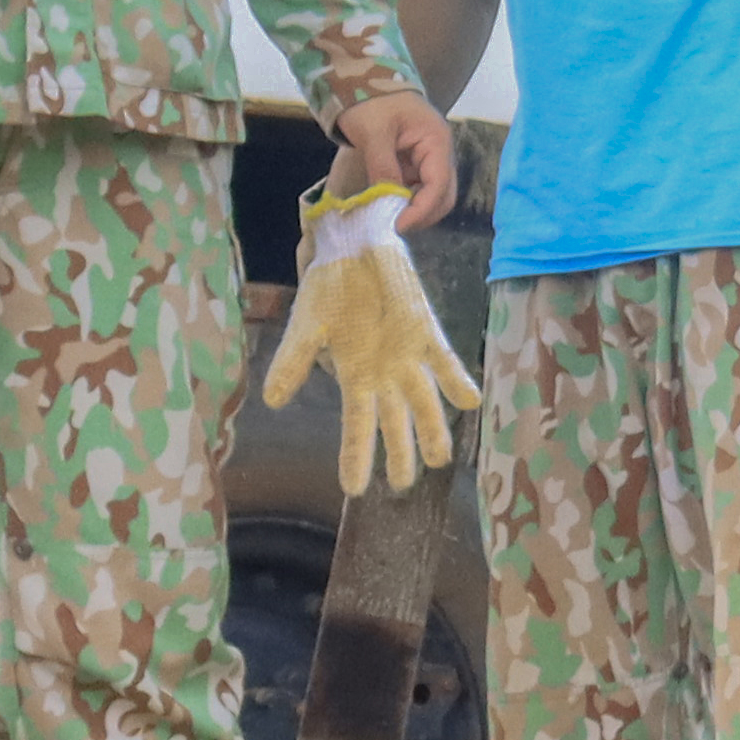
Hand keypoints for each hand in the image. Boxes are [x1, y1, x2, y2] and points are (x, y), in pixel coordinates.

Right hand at [263, 179, 482, 499]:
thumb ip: (293, 362)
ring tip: (440, 459)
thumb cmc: (328, 290)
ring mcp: (410, 356)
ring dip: (433, 428)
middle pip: (395, 422)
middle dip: (399, 453)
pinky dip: (455, 379)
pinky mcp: (428, 332)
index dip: (355, 456)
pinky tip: (469, 400)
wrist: (353, 250)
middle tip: (402, 485)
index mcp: (355, 379)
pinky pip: (445, 360)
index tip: (353, 490)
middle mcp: (386, 376)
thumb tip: (271, 400)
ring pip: (425, 400)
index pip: (355, 427)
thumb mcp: (305, 327)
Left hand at [327, 86, 460, 222]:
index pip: (440, 184)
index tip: (397, 225)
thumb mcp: (373, 132)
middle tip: (392, 226)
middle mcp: (439, 153)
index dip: (422, 209)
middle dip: (422, 215)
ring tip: (388, 218)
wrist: (363, 79)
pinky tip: (387, 206)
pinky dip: (406, 203)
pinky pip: (417, 191)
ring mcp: (428, 160)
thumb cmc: (371, 100)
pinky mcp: (415, 164)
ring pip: (432, 197)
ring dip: (414, 211)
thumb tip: (388, 201)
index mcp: (436, 141)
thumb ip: (383, 166)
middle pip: (444, 196)